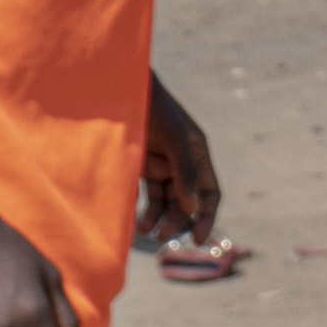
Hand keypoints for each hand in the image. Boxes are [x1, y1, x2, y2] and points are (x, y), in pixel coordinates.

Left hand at [137, 76, 221, 246]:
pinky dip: (139, 205)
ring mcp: (159, 164)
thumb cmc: (151, 106)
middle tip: (161, 235)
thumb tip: (192, 207)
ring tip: (142, 228)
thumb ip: (185, 170)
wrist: (117, 88)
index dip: (207, 216)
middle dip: (175, 220)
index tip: (199, 239)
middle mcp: (181, 162)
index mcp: (197, 153)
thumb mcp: (174, 136)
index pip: (209, 193)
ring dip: (156, 217)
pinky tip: (130, 214)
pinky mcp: (138, 166)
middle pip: (185, 202)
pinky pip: (143, 193)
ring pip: (163, 201)